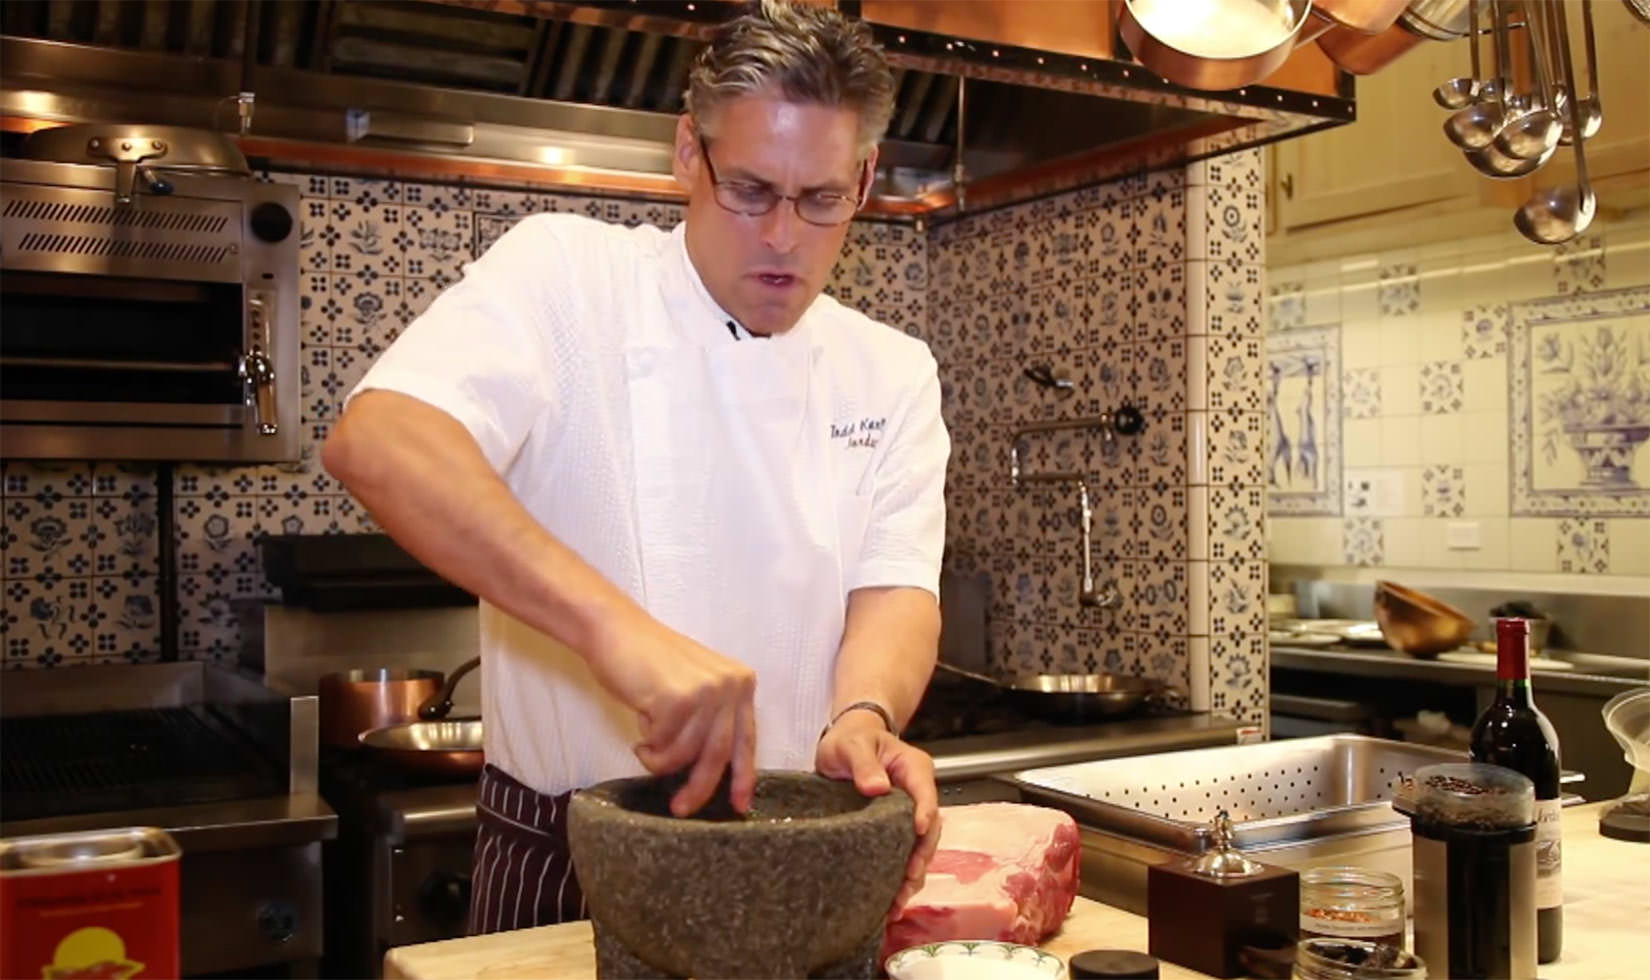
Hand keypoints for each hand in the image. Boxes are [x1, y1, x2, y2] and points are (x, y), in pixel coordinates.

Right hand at [587, 611, 756, 818]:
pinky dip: (647, 748)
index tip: (740, 807)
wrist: (615, 631)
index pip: (747, 740)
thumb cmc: (648, 665)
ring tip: (645, 743)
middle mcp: (731, 685)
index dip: (744, 776)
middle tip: (680, 808)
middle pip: (719, 754)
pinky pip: (663, 747)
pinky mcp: (678, 699)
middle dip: (699, 787)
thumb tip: (715, 775)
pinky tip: (639, 730)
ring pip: (687, 754)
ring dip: (660, 760)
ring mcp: (706, 691)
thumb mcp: (694, 689)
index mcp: (741, 683)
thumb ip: (711, 722)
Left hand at [815, 711, 940, 918]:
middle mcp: (917, 794)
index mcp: (914, 769)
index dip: (925, 814)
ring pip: (919, 847)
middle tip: (909, 879)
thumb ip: (863, 764)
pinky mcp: (895, 829)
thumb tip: (876, 787)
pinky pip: (903, 853)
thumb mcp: (853, 745)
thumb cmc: (852, 739)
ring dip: (912, 874)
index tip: (919, 833)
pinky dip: (899, 876)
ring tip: (898, 900)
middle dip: (921, 856)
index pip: (926, 794)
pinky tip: (890, 899)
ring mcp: (908, 813)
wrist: (846, 742)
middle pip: (928, 828)